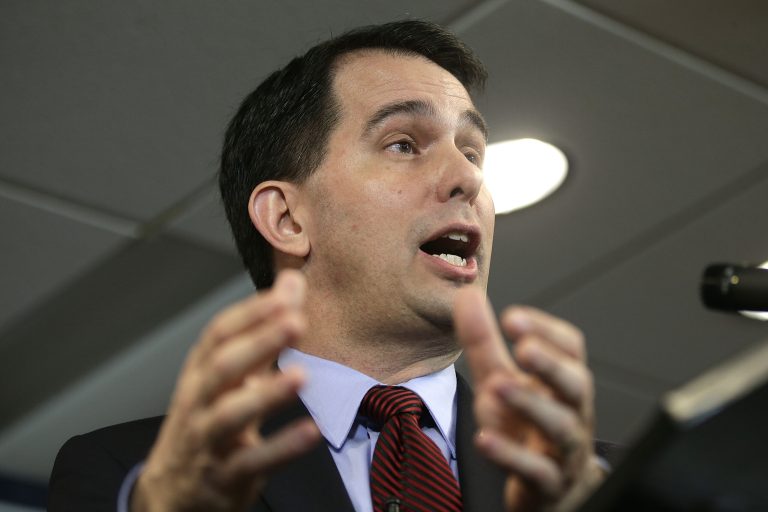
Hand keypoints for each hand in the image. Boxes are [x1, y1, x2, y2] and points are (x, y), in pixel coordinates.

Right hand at [132, 270, 320, 511]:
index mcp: (201, 372)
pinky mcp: (223, 478)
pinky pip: (252, 462)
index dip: (252, 313)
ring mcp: (206, 440)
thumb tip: (292, 281)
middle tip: (296, 321)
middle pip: (222, 367)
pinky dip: (282, 447)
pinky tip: (311, 431)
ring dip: (266, 394)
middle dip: (258, 342)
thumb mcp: (231, 376)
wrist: (172, 493)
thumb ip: (264, 330)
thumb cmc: (208, 421)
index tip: (287, 294)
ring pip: (229, 415)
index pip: (219, 334)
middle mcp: (197, 402)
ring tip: (302, 375)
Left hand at [454, 286, 603, 511]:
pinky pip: (536, 471)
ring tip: (498, 388)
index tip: (512, 318)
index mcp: (563, 380)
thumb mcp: (500, 378)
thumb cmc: (525, 424)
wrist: (548, 487)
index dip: (545, 330)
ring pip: (560, 427)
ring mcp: (563, 450)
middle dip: (551, 364)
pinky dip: (511, 456)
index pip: (570, 347)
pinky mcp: (548, 483)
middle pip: (575, 383)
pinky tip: (484, 439)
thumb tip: (467, 294)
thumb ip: (484, 340)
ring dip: (531, 405)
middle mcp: (571, 411)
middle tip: (524, 348)